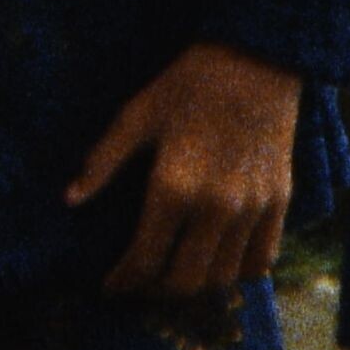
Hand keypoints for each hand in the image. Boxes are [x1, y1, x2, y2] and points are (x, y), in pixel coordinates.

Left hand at [62, 42, 301, 305]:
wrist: (257, 58)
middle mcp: (215, 208)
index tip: (110, 286)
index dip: (123, 281)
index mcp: (173, 188)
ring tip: (175, 274)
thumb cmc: (188, 84)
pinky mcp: (279, 202)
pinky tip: (220, 263)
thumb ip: (103, 161)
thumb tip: (70, 199)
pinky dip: (240, 273)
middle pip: (185, 281)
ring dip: (196, 286)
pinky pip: (262, 260)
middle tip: (140, 283)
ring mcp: (252, 208)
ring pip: (223, 278)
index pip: (145, 259)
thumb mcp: (136, 116)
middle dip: (156, 291)